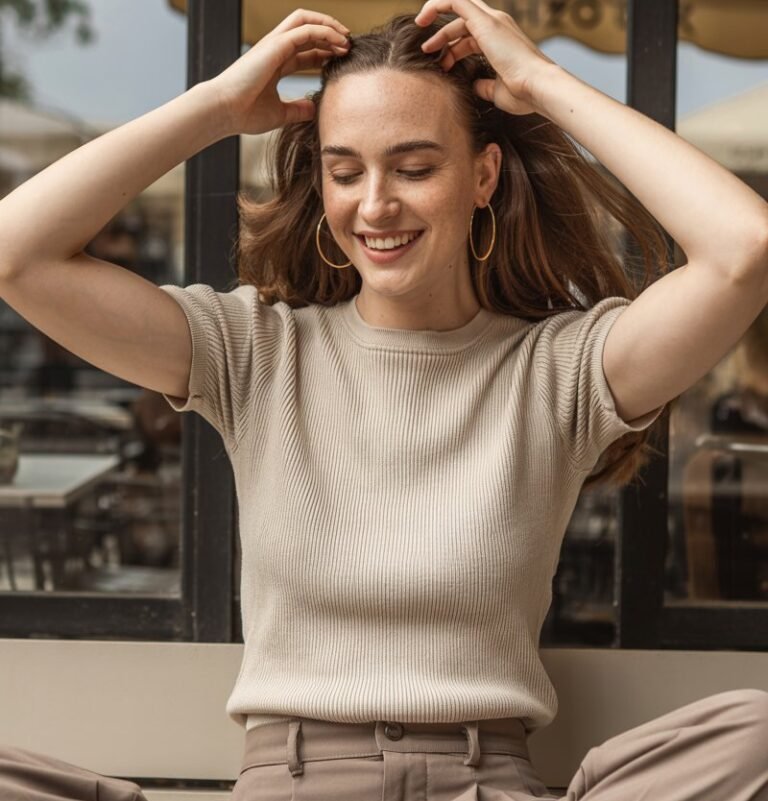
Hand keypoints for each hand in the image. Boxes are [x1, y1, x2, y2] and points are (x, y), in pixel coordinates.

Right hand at [208, 9, 350, 135]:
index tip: (342, 61)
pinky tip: (340, 43)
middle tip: (349, 46)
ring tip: (348, 40)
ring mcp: (274, 44)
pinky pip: (306, 30)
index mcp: (276, 63)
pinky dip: (325, 32)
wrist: (225, 111)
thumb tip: (314, 110)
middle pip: (307, 29)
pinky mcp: (275, 45)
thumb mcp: (280, 114)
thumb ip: (298, 109)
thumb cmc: (245, 114)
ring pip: (306, 20)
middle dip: (331, 34)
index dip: (326, 52)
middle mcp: (275, 49)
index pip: (305, 49)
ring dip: (330, 26)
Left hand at [415, 0, 556, 115]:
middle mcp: (498, 25)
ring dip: (439, 27)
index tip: (441, 62)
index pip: (471, 35)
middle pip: (464, 21)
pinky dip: (437, 4)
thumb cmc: (523, 94)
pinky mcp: (486, 22)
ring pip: (459, 8)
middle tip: (428, 52)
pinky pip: (455, 1)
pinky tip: (423, 20)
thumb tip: (475, 85)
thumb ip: (485, 85)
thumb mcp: (498, 91)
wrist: (538, 88)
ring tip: (425, 48)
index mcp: (501, 40)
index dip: (453, 47)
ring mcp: (492, 21)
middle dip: (444, 36)